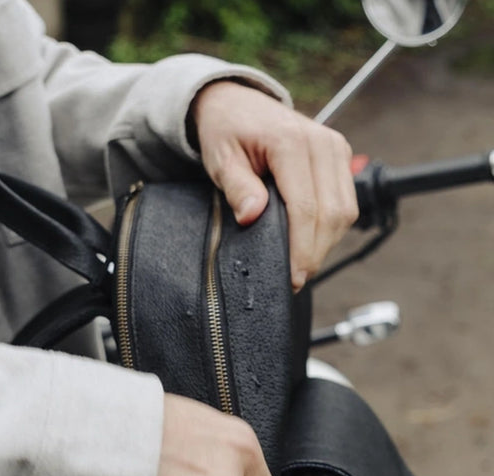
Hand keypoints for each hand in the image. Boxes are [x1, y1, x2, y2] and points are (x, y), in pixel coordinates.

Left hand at [191, 81, 358, 290]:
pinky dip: (332, 228)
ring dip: (326, 244)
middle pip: (332, 213)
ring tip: (301, 266)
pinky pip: (346, 202)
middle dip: (315, 252)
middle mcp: (322, 143)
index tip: (293, 276)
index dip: (301, 248)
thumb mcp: (220, 159)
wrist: (237, 104)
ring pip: (346, 211)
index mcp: (291, 143)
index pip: (305, 208)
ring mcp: (335, 149)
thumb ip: (237, 187)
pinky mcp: (339, 157)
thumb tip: (252, 216)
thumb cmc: (227, 132)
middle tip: (295, 280)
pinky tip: (311, 244)